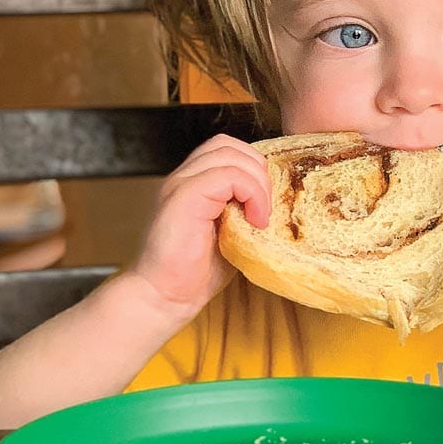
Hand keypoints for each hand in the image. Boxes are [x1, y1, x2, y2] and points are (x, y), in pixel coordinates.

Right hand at [126, 134, 270, 319]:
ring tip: (260, 216)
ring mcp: (180, 183)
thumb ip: (243, 207)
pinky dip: (251, 192)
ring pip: (230, 155)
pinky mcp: (184, 197)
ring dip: (257, 183)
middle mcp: (183, 176)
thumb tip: (277, 198)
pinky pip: (228, 175)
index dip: (253, 168)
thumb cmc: (196, 272)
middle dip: (258, 170)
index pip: (227, 149)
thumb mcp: (230, 230)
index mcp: (192, 181)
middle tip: (265, 208)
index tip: (265, 203)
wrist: (164, 298)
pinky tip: (255, 220)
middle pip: (229, 145)